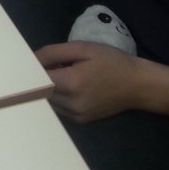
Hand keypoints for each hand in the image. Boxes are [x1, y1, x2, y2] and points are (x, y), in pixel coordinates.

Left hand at [37, 42, 168, 123]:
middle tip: (46, 64)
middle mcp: (71, 104)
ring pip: (48, 101)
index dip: (31, 67)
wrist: (138, 85)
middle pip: (40, 92)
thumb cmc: (111, 62)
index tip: (30, 59)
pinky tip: (67, 86)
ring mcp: (76, 116)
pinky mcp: (80, 121)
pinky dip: (57, 97)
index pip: (37, 78)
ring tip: (59, 74)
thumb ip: (53, 53)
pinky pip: (58, 108)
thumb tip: (31, 58)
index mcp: (71, 84)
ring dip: (47, 88)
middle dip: (38, 78)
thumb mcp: (83, 48)